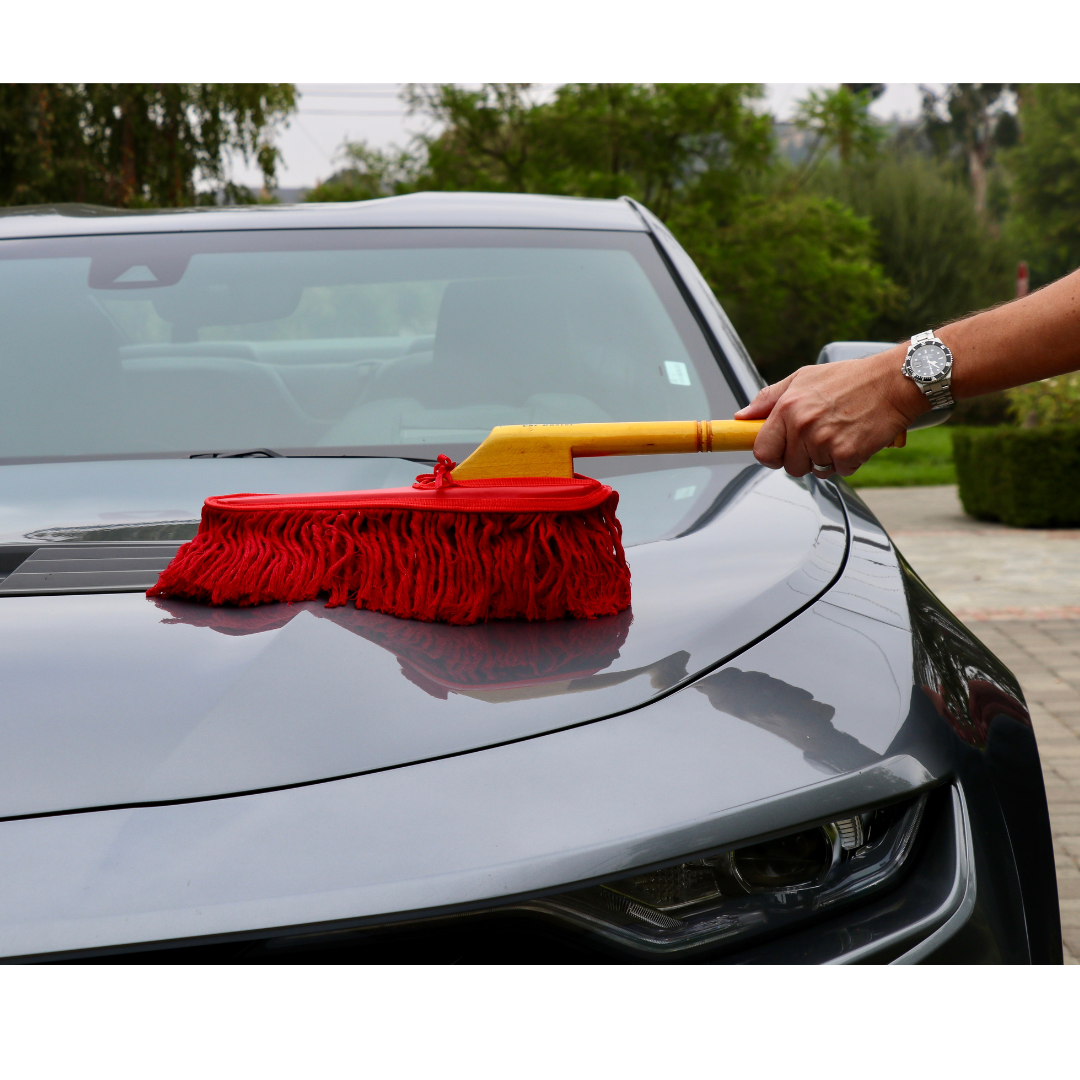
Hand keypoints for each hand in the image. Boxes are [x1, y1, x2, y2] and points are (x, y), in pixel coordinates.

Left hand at [734, 347, 928, 477]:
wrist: (894, 381)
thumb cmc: (850, 378)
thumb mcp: (803, 378)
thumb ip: (768, 398)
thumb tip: (742, 416)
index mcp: (788, 407)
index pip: (762, 451)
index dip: (770, 454)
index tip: (778, 451)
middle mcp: (803, 426)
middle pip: (789, 466)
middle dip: (802, 457)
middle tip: (819, 435)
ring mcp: (825, 442)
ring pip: (814, 470)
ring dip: (825, 459)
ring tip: (839, 432)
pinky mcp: (848, 453)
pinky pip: (838, 471)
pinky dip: (847, 461)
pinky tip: (854, 438)